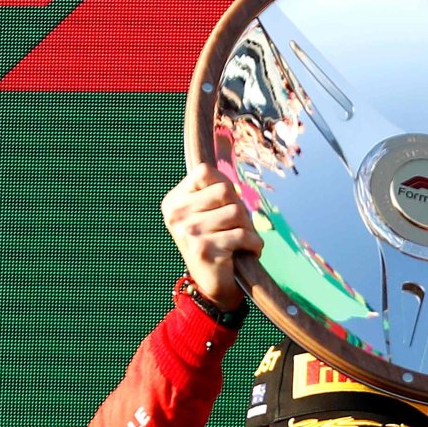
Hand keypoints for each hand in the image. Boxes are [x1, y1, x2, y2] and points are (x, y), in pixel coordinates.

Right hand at [160, 165, 263, 309]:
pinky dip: (254, 244)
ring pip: (236, 212)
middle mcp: (175, 215)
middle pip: (224, 191)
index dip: (225, 186)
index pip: (205, 171)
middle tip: (238, 228)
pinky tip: (248, 252)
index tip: (226, 206)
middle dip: (240, 209)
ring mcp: (188, 231)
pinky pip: (243, 234)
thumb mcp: (208, 213)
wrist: (212, 288)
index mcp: (173, 202)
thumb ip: (213, 187)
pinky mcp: (204, 248)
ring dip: (248, 229)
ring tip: (242, 242)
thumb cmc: (217, 244)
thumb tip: (224, 139)